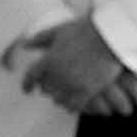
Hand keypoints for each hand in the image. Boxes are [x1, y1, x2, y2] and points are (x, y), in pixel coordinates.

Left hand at [20, 19, 136, 115]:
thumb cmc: (86, 29)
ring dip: (59, 98)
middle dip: (47, 88)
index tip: (27, 90)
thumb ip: (41, 38)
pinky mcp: (87, 91)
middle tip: (51, 88)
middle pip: (46, 88)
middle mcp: (57, 74)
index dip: (27, 85)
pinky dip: (72, 107)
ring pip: (59, 99)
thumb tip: (25, 45)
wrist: (110, 35)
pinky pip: (74, 106)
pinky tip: (73, 105)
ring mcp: (72, 84)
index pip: (31, 77)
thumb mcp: (60, 30)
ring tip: (63, 96)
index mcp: (48, 59)